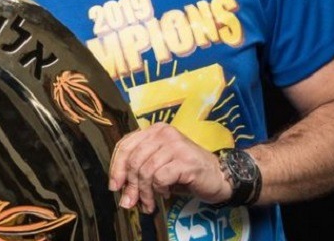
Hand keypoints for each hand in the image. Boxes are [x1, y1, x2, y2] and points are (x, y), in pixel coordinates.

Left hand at [108, 122, 229, 212]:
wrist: (219, 176)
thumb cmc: (186, 172)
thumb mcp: (159, 166)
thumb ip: (140, 169)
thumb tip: (119, 187)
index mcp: (154, 130)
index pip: (125, 145)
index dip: (116, 167)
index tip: (114, 186)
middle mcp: (163, 133)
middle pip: (134, 159)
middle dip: (130, 185)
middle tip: (130, 202)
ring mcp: (175, 145)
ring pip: (145, 170)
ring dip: (145, 192)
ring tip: (149, 203)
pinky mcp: (185, 160)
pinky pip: (160, 177)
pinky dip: (159, 189)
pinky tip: (165, 193)